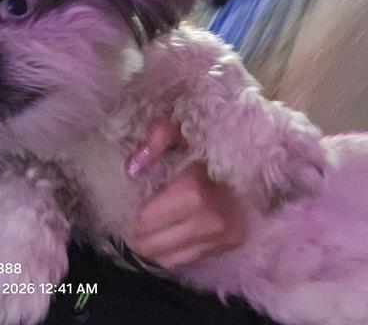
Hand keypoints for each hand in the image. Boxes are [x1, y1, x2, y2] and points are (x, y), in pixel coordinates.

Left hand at [124, 117, 245, 268]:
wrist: (259, 148)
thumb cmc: (210, 134)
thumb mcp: (179, 124)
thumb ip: (154, 140)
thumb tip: (131, 170)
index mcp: (194, 191)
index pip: (146, 221)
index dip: (129, 217)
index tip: (123, 210)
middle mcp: (212, 220)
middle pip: (156, 244)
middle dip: (137, 236)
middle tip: (126, 225)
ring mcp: (225, 234)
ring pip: (172, 258)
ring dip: (152, 248)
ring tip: (141, 233)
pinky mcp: (232, 241)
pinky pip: (190, 258)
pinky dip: (173, 251)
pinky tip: (165, 236)